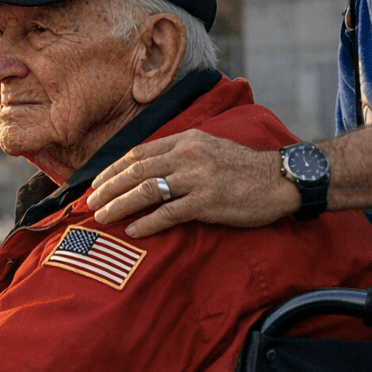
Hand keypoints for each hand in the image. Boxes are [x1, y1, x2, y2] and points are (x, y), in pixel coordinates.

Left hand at [85, 130, 300, 238]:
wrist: (281, 178)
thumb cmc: (245, 166)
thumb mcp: (209, 147)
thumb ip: (180, 154)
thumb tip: (150, 168)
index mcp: (185, 140)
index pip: (138, 153)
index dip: (114, 169)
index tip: (97, 183)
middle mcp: (187, 156)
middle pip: (136, 171)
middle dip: (108, 188)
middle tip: (90, 203)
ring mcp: (197, 179)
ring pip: (146, 190)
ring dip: (120, 205)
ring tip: (103, 217)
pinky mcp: (208, 202)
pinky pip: (169, 213)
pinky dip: (148, 223)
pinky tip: (133, 231)